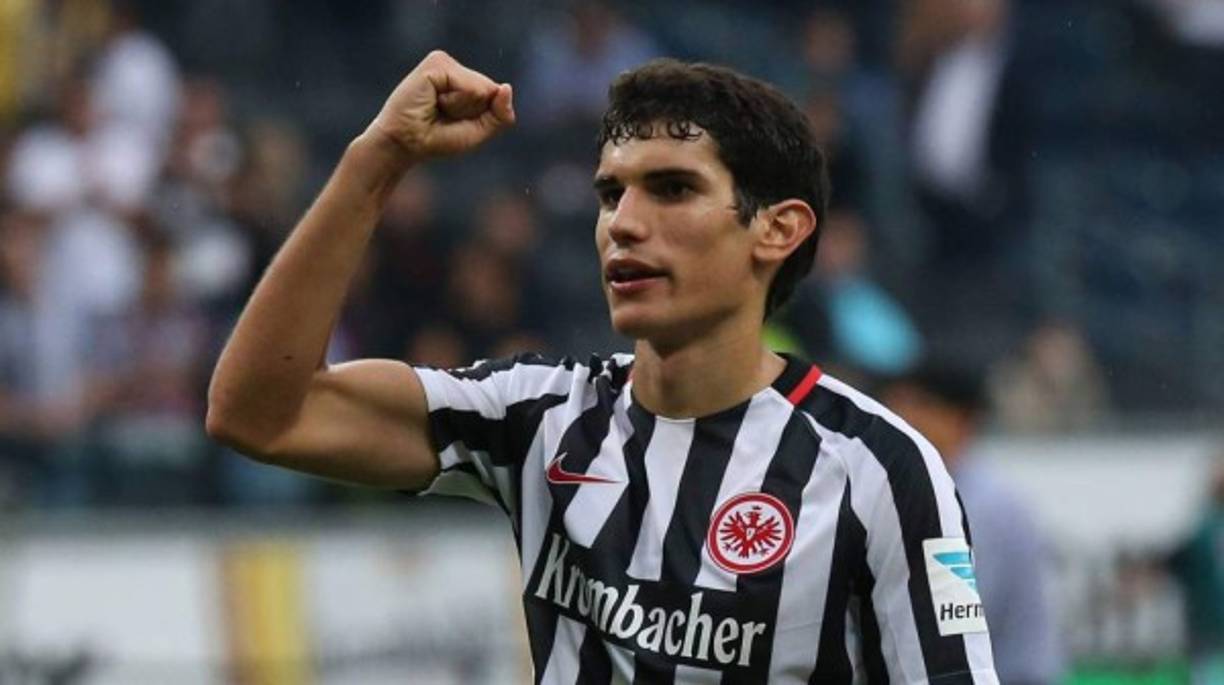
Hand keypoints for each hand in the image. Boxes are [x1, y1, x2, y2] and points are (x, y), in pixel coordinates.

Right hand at [365, 50, 514, 165]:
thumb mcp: (478, 132)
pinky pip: (468, 86)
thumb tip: (506, 87)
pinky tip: (433, 101)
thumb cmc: (437, 139)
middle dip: (472, 112)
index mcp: (465, 80)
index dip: (482, 116)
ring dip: (462, 107)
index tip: (455, 121)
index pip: (495, 94)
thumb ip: (500, 115)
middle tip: (443, 116)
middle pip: (490, 90)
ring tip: (437, 108)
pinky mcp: (435, 64)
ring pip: (481, 88)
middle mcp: (454, 68)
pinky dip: (455, 102)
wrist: (404, 144)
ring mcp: (444, 62)